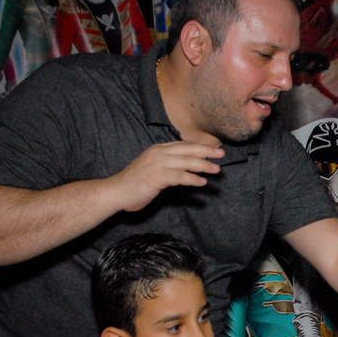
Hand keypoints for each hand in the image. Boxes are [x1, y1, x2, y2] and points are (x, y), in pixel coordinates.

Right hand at [104, 141, 223, 212]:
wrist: (116, 192)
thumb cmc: (135, 183)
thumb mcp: (153, 169)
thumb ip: (169, 166)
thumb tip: (188, 169)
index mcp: (158, 149)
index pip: (183, 145)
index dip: (200, 147)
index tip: (214, 149)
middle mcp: (158, 153)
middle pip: (187, 149)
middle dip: (206, 152)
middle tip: (221, 155)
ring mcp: (157, 164)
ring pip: (185, 162)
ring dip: (203, 166)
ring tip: (216, 170)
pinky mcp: (156, 177)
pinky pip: (179, 177)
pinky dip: (192, 179)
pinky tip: (202, 182)